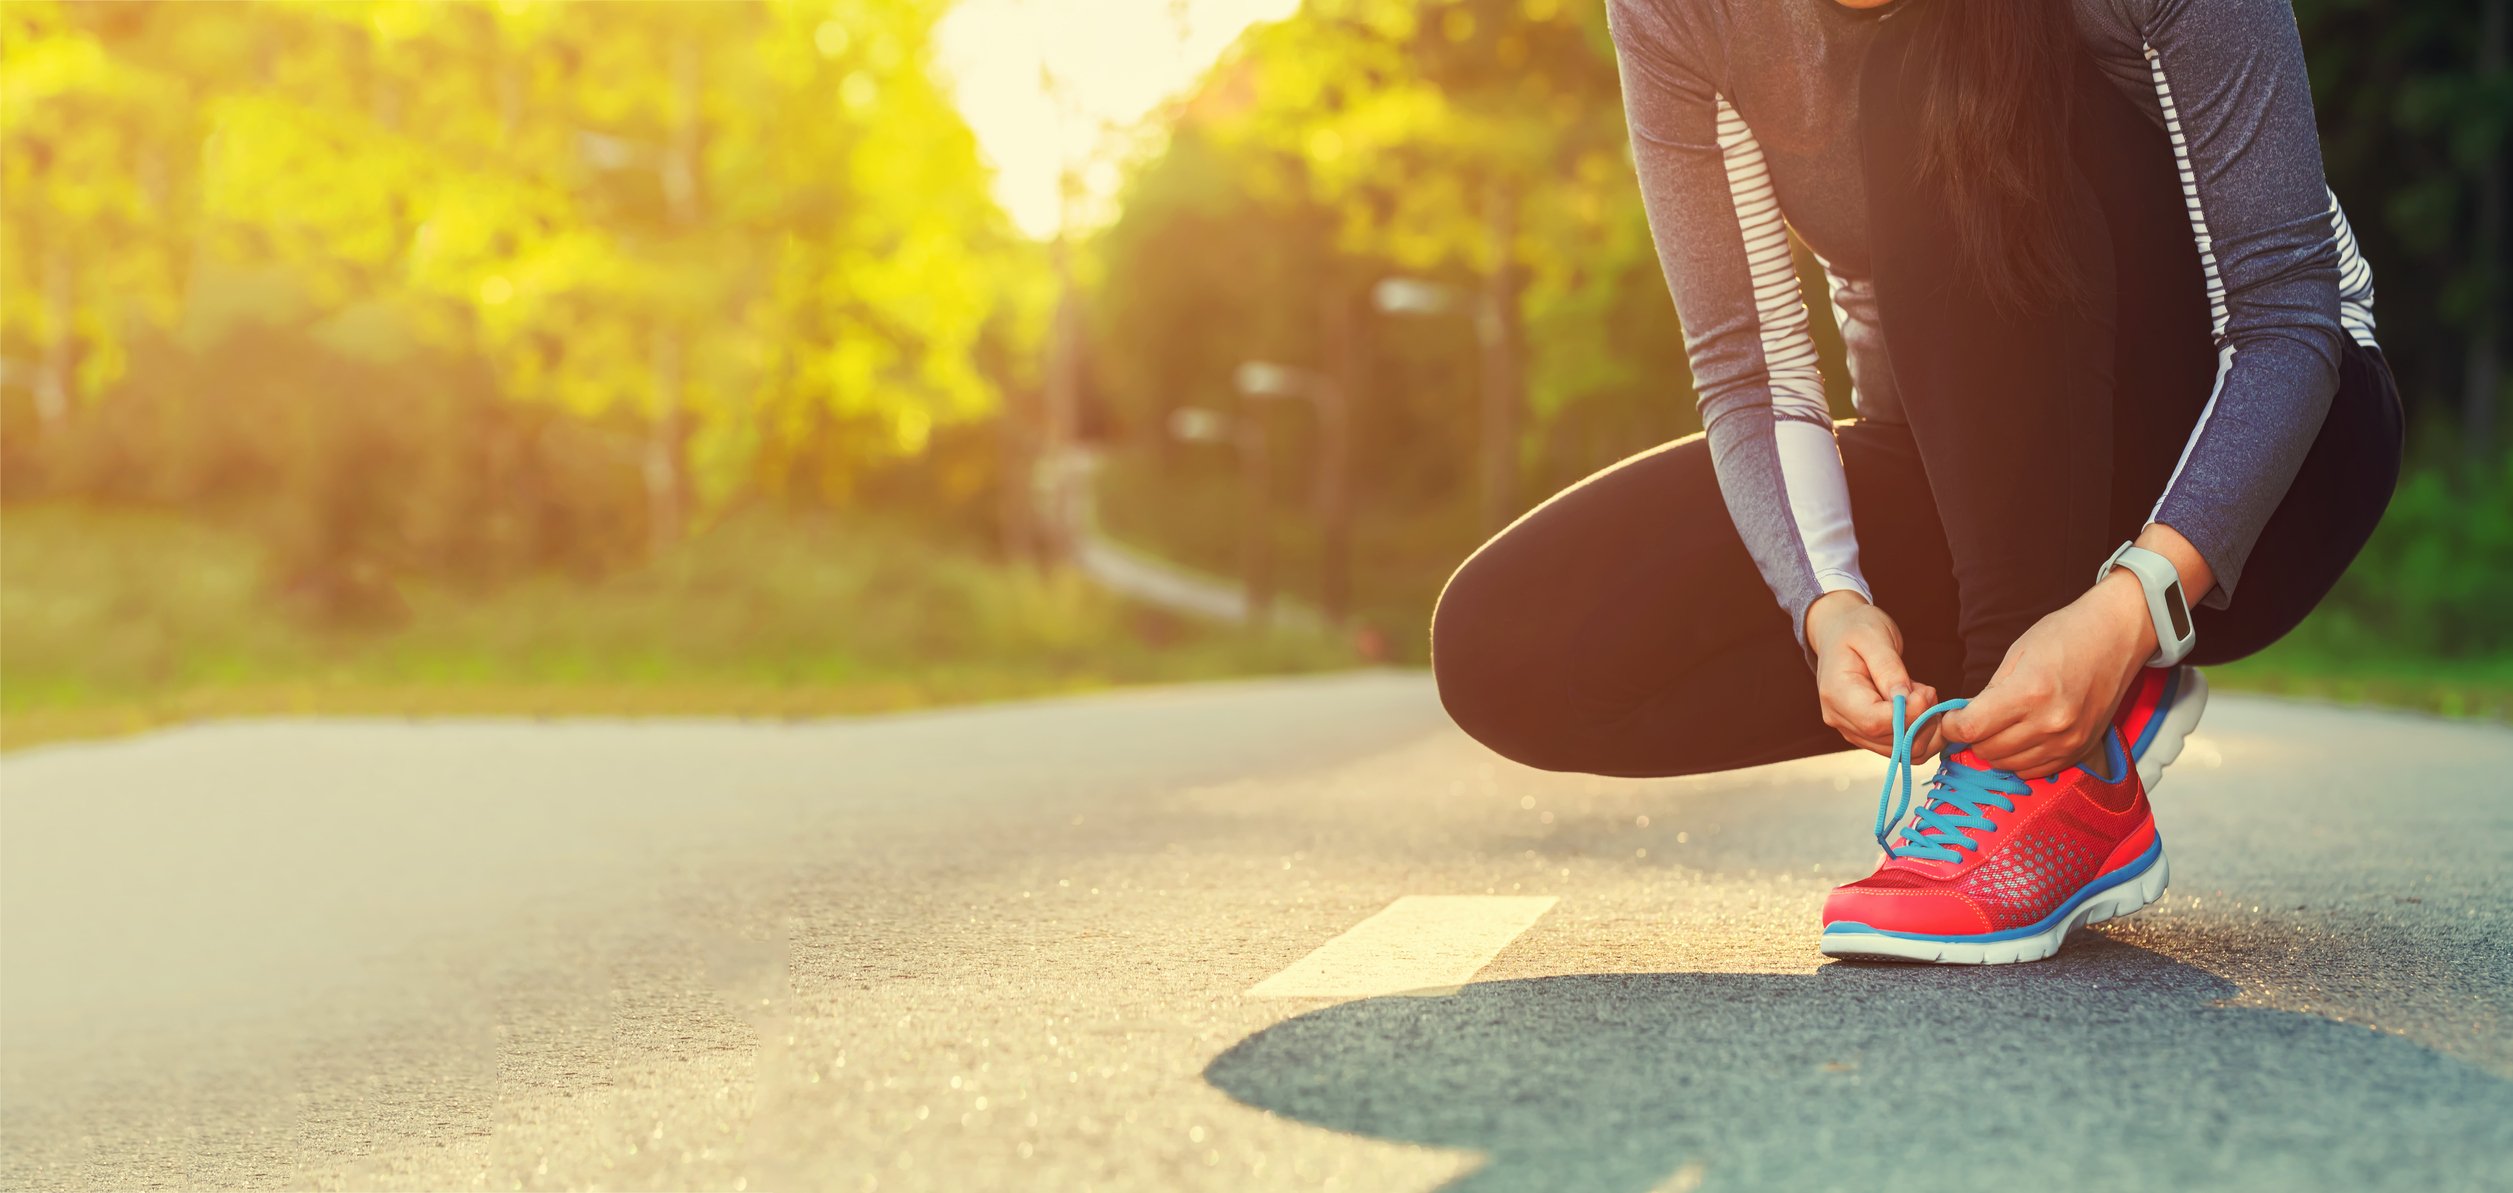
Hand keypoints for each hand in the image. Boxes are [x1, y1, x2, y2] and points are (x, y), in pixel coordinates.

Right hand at [1807, 590, 1940, 758]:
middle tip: (1928, 690)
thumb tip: (1905, 700)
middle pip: (1890, 741)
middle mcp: (1840, 718)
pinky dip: (1919, 731)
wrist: (1840, 631)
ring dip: (1924, 727)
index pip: (1875, 722)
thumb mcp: (1874, 637)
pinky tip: (1918, 706)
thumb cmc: (1857, 628)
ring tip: (1921, 695)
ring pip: (1900, 751)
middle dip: (1921, 720)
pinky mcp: (1866, 734)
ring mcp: (1852, 730)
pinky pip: (1900, 747)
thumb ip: (1889, 669)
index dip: (1909, 715)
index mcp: (1837, 693)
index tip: (1927, 691)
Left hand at [1940, 574, 2150, 776]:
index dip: (1952, 726)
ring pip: (2008, 765)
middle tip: (1977, 719)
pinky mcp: (2079, 751)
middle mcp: (2050, 723)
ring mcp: (2067, 741)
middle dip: (1973, 737)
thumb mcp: (2016, 654)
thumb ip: (1988, 693)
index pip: (1971, 729)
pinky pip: (2034, 771)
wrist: (2116, 637)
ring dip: (1996, 750)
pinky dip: (2019, 759)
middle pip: (1987, 751)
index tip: (1952, 718)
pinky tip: (2022, 736)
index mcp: (2029, 693)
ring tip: (2001, 726)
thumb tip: (1964, 720)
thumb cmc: (2064, 636)